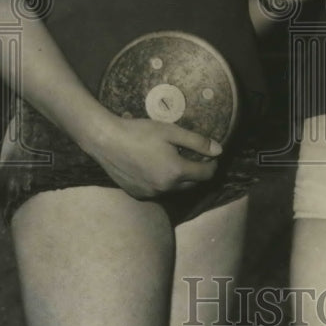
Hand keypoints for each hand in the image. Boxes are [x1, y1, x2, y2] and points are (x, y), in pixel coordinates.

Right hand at [83, 114, 221, 199]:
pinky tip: (156, 168)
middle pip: (192, 184)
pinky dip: (163, 182)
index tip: (211, 156)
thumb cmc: (139, 132)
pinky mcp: (138, 194)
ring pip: (175, 189)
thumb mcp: (171, 132)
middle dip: (198, 172)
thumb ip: (197, 142)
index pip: (206, 174)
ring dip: (181, 179)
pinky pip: (159, 191)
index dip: (212, 164)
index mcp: (176, 172)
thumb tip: (219, 150)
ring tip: (175, 161)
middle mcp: (165, 188)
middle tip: (195, 157)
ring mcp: (151, 193)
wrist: (106, 141)